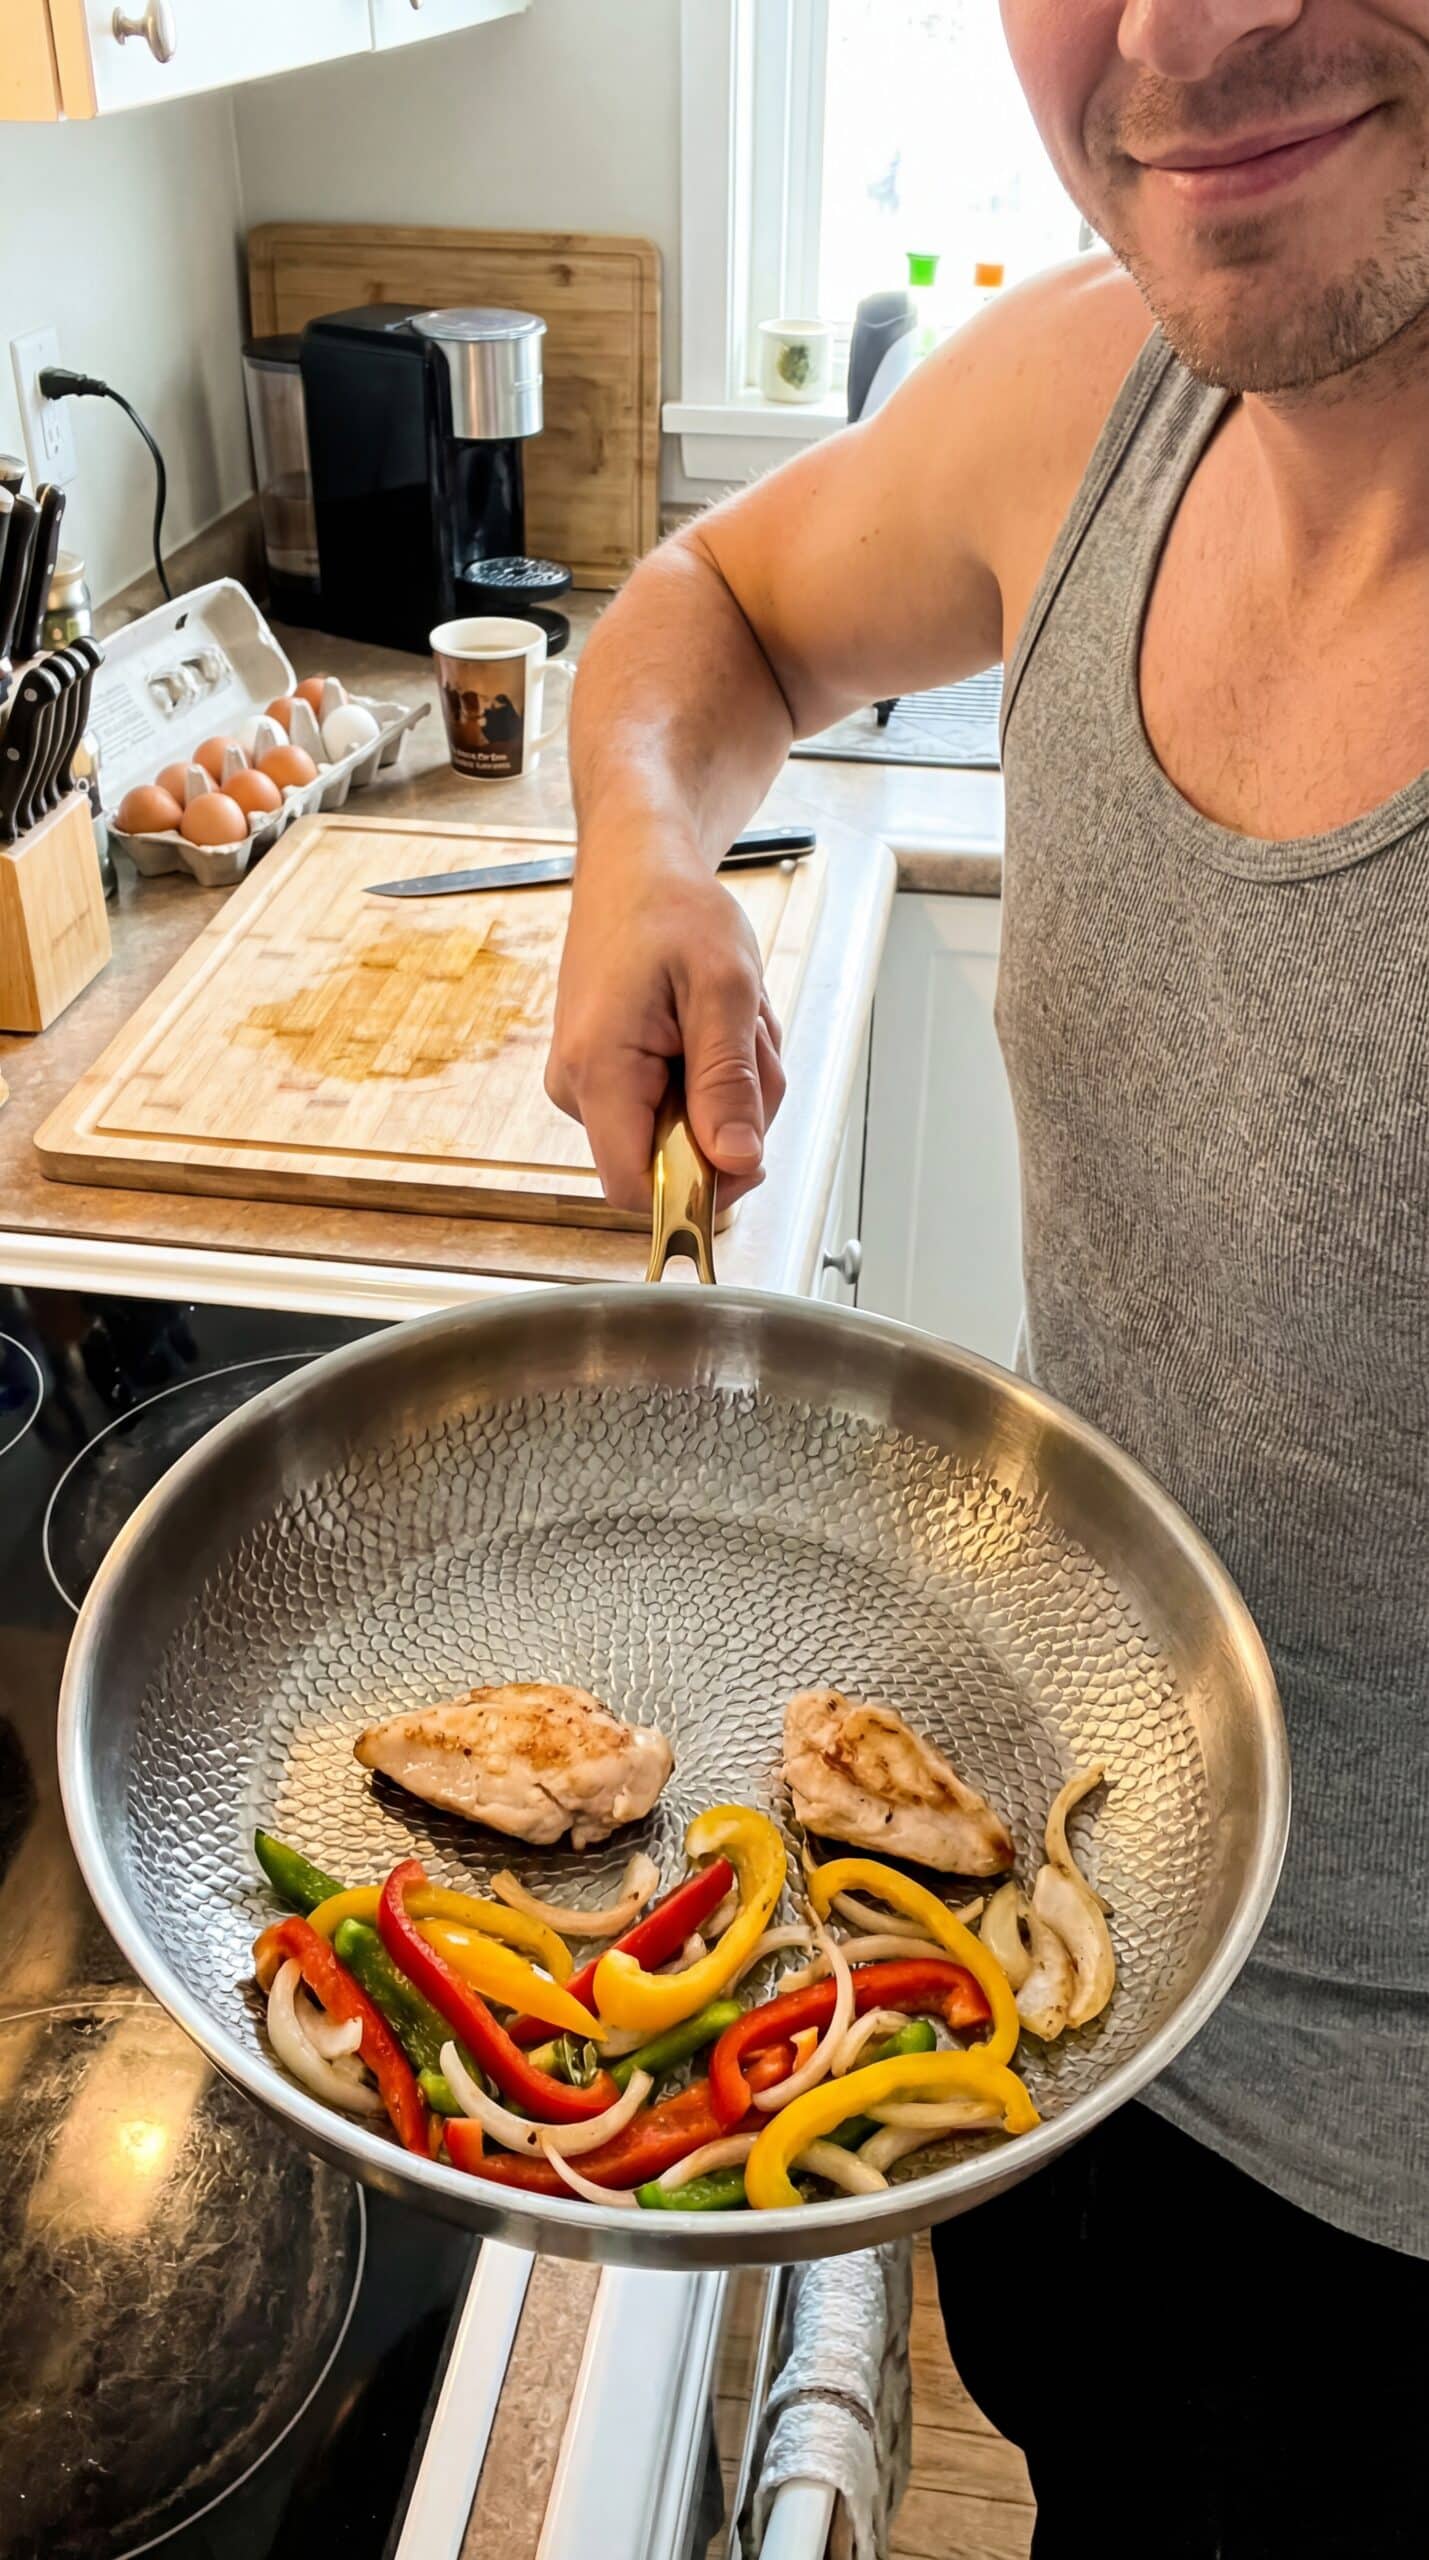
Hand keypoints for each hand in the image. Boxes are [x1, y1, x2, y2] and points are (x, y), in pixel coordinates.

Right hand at [547, 844, 786, 1212]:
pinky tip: (710, 1023)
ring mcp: (591, 1085)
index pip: (636, 1191)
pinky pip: (678, 1107)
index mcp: (599, 1070)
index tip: (747, 1147)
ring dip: (730, 1085)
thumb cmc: (671, 909)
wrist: (635, 867)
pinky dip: (712, 1073)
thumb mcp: (724, 988)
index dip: (700, 1191)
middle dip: (733, 1113)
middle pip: (674, 1162)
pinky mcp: (609, 1078)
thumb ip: (728, 1081)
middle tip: (747, 1038)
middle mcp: (580, 1088)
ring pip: (684, 1134)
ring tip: (730, 1018)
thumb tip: (737, 1163)